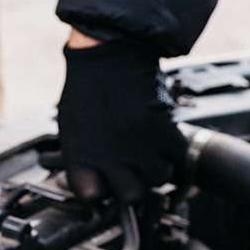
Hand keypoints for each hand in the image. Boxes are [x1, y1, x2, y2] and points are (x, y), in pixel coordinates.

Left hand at [56, 34, 186, 201]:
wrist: (110, 53)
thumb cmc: (87, 87)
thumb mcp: (72, 125)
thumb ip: (80, 155)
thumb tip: (93, 176)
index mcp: (81, 155)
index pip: (90, 194)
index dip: (97, 191)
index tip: (100, 185)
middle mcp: (110, 155)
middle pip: (132, 195)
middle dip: (134, 187)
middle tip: (133, 174)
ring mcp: (138, 145)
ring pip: (158, 178)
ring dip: (156, 170)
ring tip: (150, 156)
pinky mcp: (162, 130)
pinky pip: (176, 155)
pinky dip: (173, 151)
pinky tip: (163, 141)